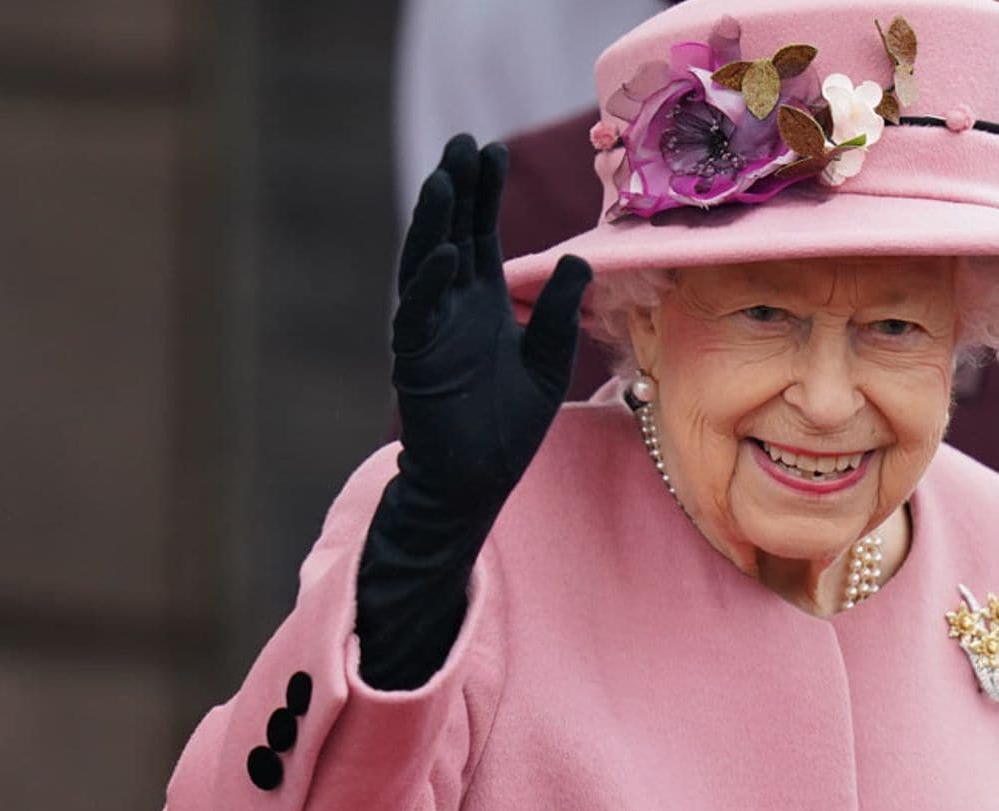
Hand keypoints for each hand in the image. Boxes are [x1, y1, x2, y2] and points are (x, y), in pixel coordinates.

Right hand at [389, 134, 591, 515]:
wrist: (476, 480)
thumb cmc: (508, 424)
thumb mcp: (547, 361)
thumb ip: (558, 312)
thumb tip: (581, 260)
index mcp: (483, 303)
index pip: (481, 235)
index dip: (485, 194)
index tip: (492, 151)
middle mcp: (452, 307)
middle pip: (452, 235)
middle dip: (458, 190)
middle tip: (464, 143)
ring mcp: (430, 330)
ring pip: (427, 263)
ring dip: (435, 222)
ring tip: (445, 179)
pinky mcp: (417, 359)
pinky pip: (419, 313)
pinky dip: (431, 283)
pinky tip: (447, 253)